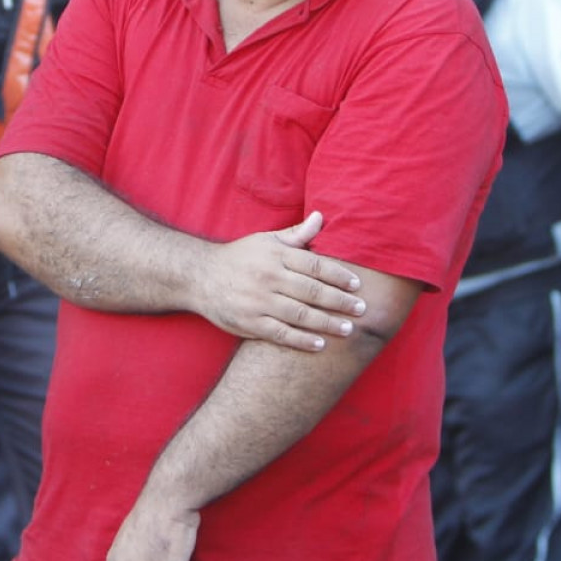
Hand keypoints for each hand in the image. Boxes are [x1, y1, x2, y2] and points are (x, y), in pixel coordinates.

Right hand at [190, 211, 366, 351]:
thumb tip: (322, 217)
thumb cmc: (239, 257)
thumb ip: (296, 235)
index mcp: (275, 256)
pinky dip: (302, 341)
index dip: (339, 275)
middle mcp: (268, 277)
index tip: (357, 285)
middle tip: (361, 309)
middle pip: (312, 292)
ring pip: (300, 315)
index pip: (315, 265)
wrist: (199, 277)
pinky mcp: (249, 323)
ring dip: (327, 323)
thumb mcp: (265, 241)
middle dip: (340, 302)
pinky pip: (281, 334)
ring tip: (348, 329)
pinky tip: (320, 344)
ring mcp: (258, 302)